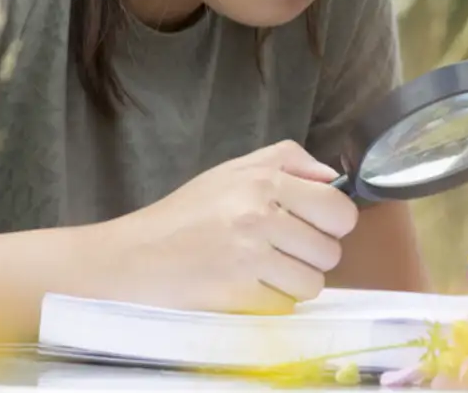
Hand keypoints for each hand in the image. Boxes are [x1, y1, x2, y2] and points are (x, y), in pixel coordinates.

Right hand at [86, 140, 358, 313]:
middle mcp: (261, 215)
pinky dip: (270, 303)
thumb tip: (332, 177)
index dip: (332, 224)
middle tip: (280, 253)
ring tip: (261, 272)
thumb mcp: (231, 171)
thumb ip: (287, 160)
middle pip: (330, 251)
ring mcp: (250, 257)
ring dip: (292, 283)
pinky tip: (245, 289)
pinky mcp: (237, 294)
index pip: (339, 210)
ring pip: (311, 283)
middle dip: (311, 256)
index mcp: (265, 181)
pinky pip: (284, 306)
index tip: (312, 228)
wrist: (129, 259)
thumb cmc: (183, 215)